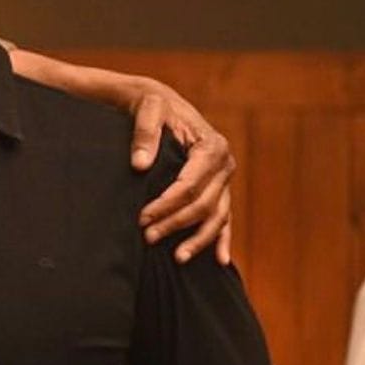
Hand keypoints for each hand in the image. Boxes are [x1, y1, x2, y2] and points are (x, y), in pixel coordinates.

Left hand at [127, 79, 235, 264]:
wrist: (160, 103)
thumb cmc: (152, 106)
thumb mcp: (147, 108)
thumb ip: (144, 133)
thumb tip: (140, 165)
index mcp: (211, 146)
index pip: (190, 184)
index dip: (167, 204)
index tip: (142, 217)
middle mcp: (224, 164)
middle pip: (203, 204)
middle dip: (176, 223)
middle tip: (147, 236)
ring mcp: (224, 179)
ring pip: (216, 217)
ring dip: (197, 239)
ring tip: (177, 258)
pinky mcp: (219, 189)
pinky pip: (224, 219)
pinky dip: (221, 239)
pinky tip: (218, 261)